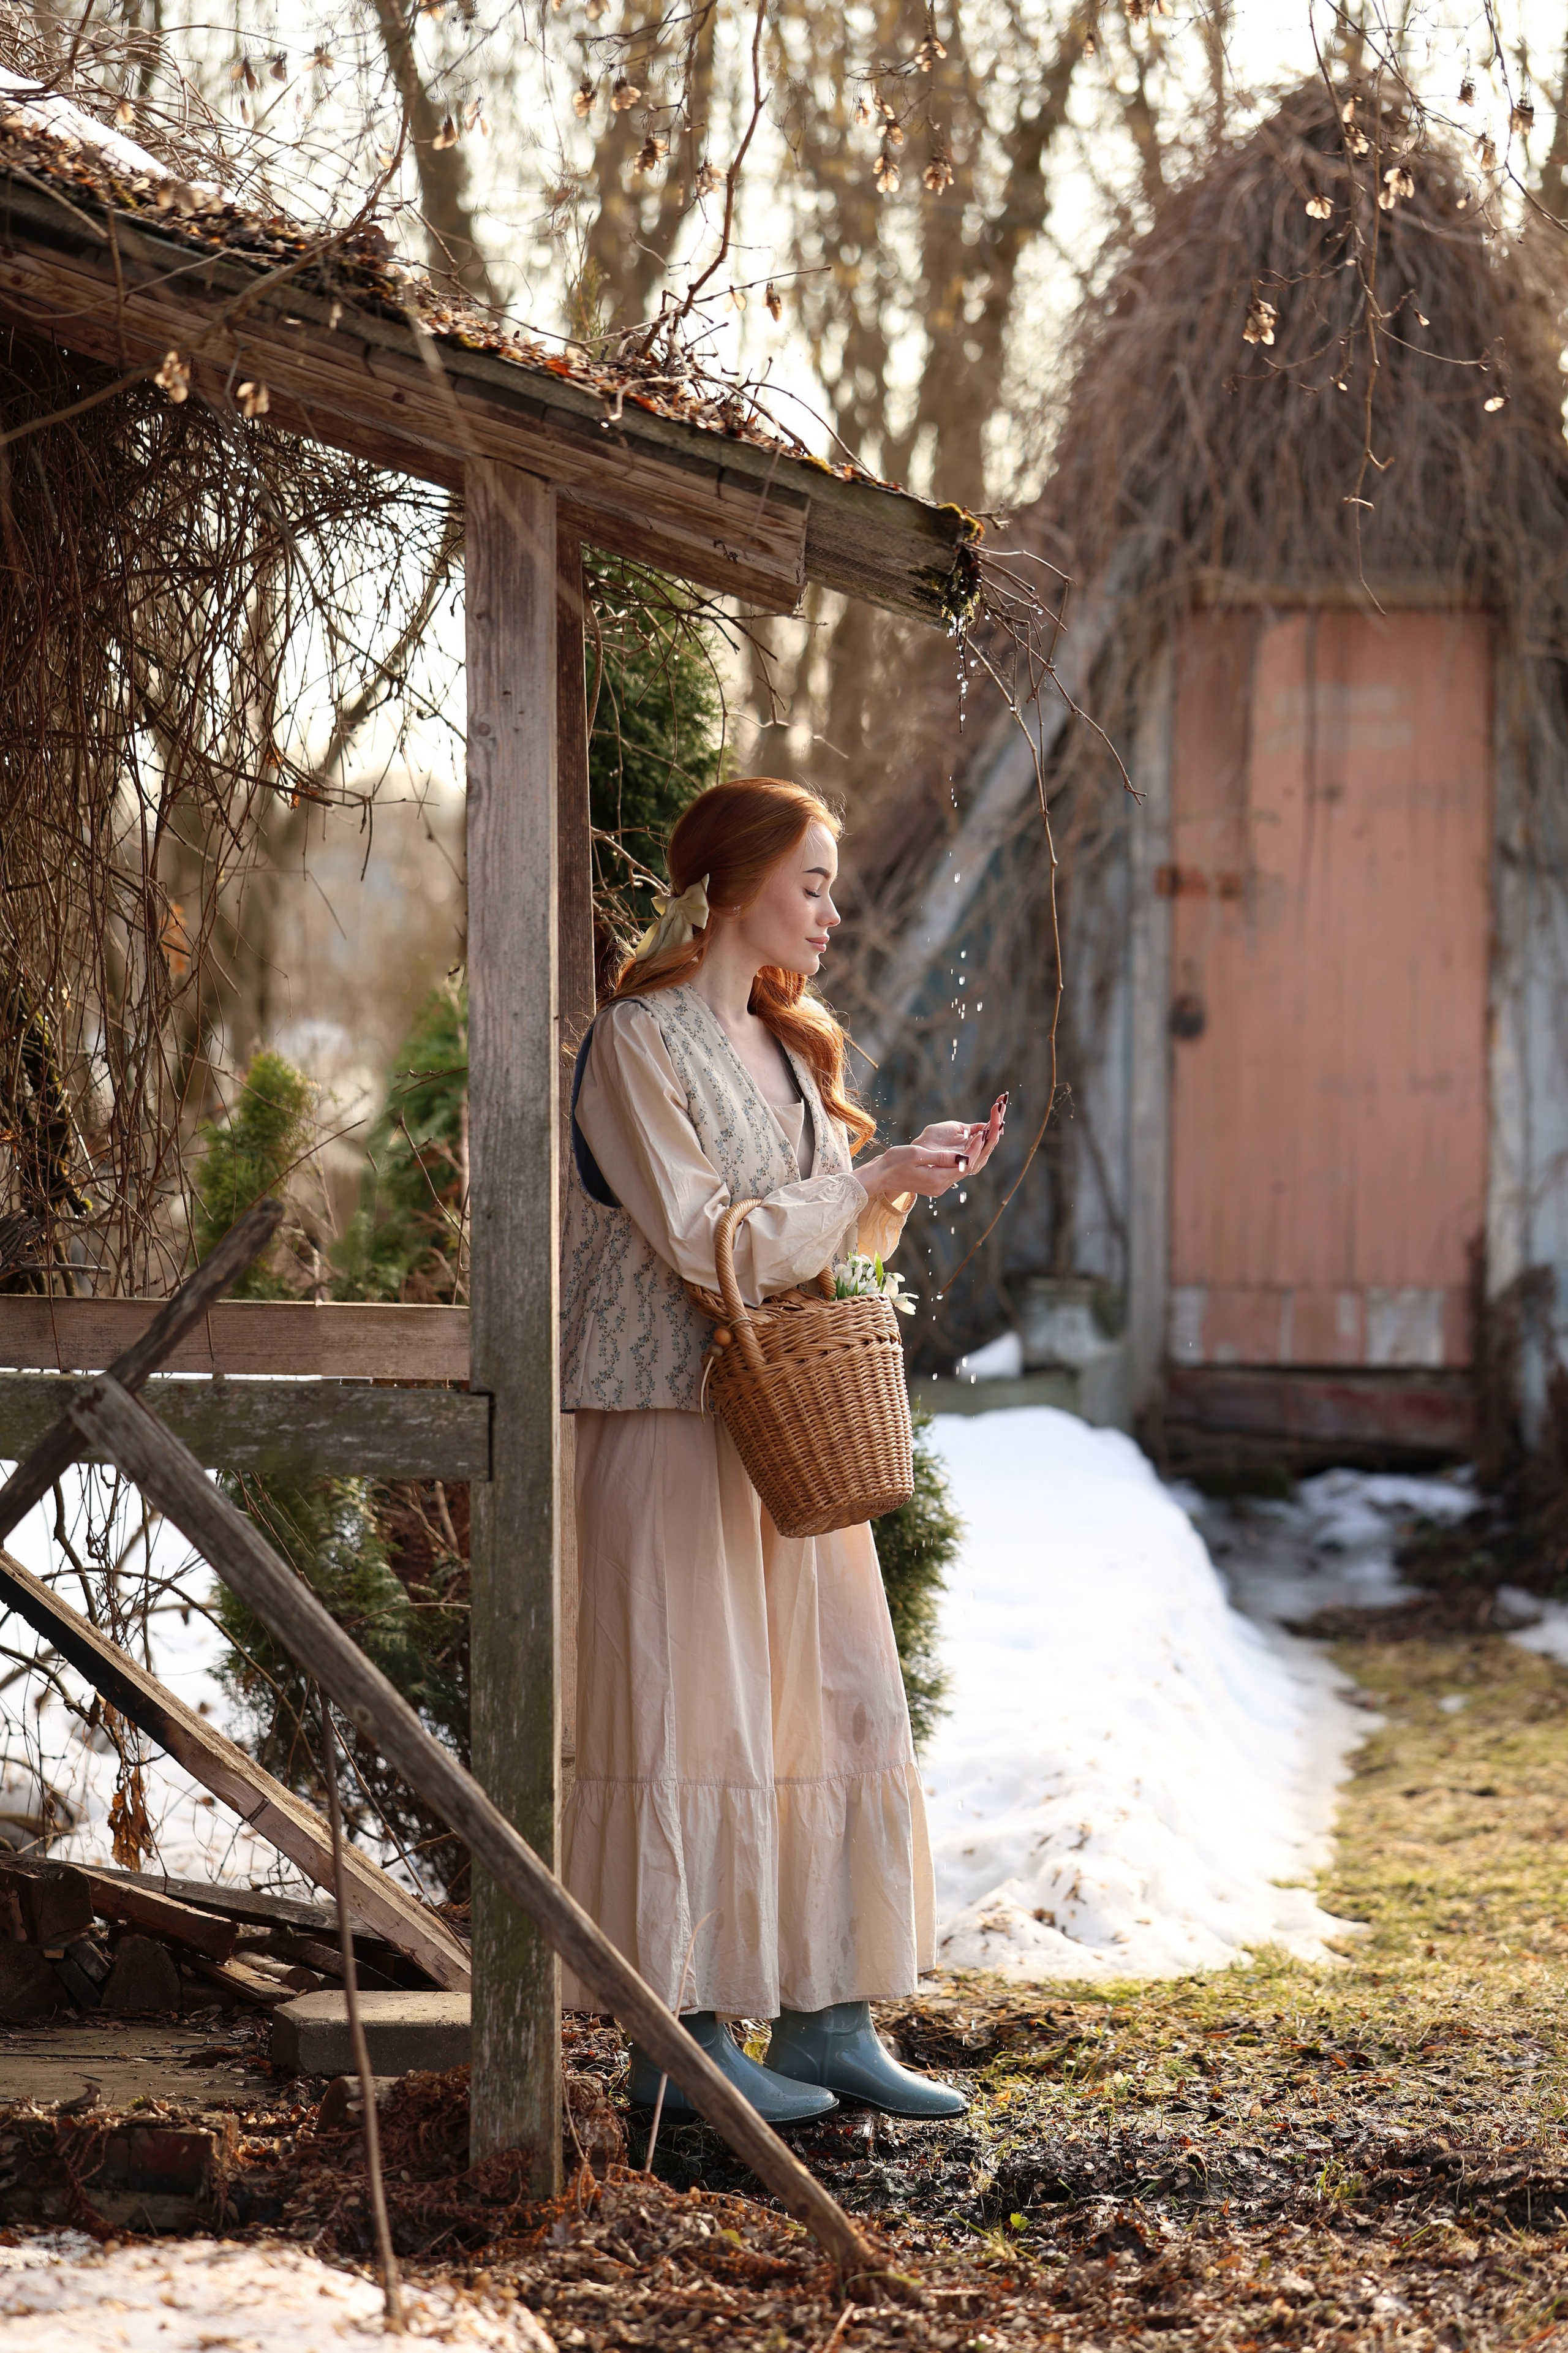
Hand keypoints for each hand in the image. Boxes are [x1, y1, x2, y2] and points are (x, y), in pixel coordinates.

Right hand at [859, 1093, 1008, 1203]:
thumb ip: (941, 1157)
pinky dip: (963, 1159)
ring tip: (983, 1136)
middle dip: (979, 1150)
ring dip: (973, 1154)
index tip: (982, 1132)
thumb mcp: (917, 1155)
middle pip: (967, 1168)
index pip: (964, 1163)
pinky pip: (955, 1170)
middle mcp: (941, 1186)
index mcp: (937, 1179)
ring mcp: (939, 1187)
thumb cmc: (894, 1162)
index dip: (975, 1148)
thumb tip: (963, 1157)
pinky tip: (968, 1147)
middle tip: (989, 1132)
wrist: (880, 1176)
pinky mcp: (936, 1184)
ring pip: (963, 1170)